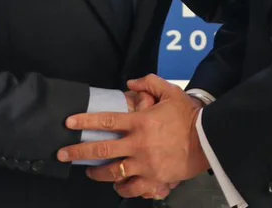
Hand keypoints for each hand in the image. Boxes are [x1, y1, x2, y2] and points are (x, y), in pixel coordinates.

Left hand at [57, 74, 209, 187]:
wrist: (208, 140)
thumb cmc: (189, 115)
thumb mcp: (171, 92)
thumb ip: (150, 83)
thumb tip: (130, 84)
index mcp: (140, 122)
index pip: (106, 120)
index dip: (85, 121)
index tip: (69, 123)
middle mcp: (138, 144)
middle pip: (102, 149)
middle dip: (79, 152)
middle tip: (63, 154)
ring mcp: (144, 164)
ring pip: (112, 172)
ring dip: (97, 173)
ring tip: (88, 171)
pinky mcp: (153, 179)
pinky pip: (132, 188)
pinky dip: (122, 188)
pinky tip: (117, 186)